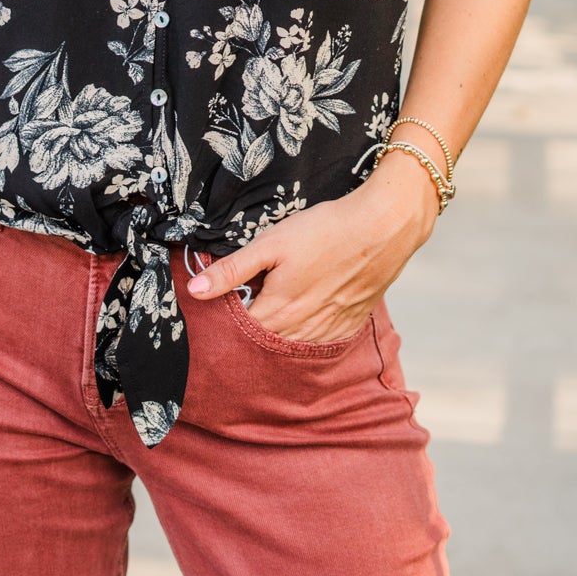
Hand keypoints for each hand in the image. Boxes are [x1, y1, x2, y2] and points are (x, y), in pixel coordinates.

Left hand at [184, 152, 438, 342]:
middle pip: (264, 345)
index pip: (239, 333)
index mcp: (277, 312)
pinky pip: (319, 344)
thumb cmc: (325, 231)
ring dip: (276, 339)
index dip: (224, 326)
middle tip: (240, 317)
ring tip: (268, 319)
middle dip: (248, 336)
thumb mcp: (271, 243)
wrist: (382, 228)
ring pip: (291, 347)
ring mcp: (328, 331)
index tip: (213, 316)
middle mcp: (301, 330)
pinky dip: (304, 337)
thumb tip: (194, 291)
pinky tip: (301, 322)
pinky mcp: (348, 325)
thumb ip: (232, 270)